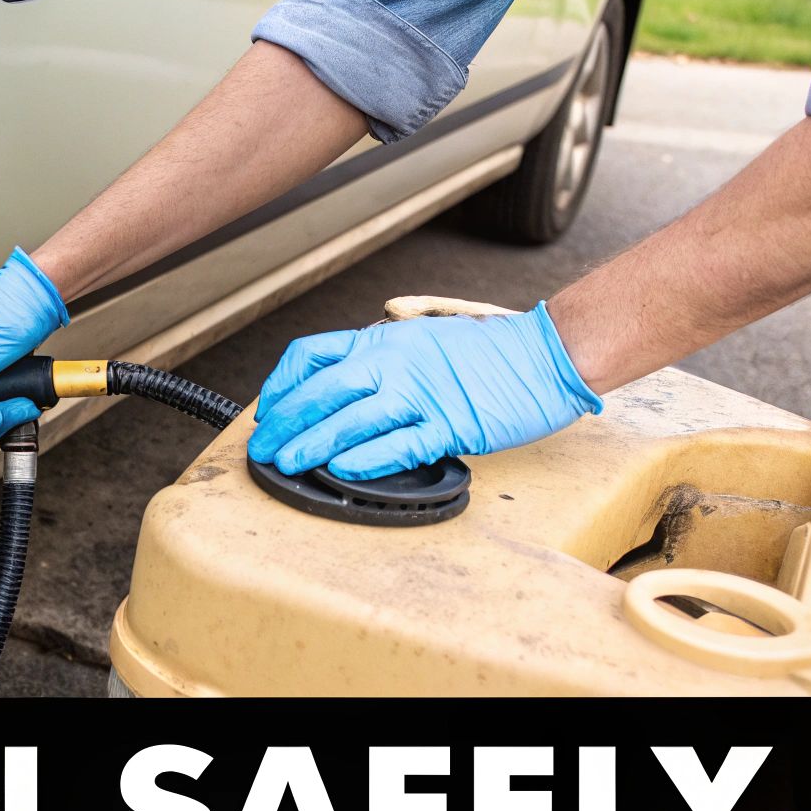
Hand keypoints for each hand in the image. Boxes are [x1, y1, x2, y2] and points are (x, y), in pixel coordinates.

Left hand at [246, 302, 602, 479]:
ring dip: (313, 445)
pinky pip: (399, 444)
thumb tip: (337, 390)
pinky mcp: (451, 425)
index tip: (267, 412)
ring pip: (352, 420)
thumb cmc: (487, 354)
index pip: (312, 354)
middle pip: (322, 391)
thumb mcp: (421, 341)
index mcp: (384, 340)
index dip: (281, 385)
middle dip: (284, 424)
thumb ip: (380, 361)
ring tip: (289, 464)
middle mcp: (397, 361)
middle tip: (264, 450)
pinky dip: (367, 459)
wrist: (546, 355)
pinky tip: (343, 471)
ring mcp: (424, 393)